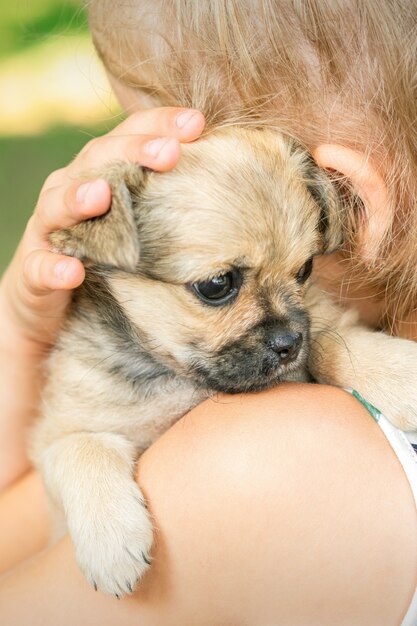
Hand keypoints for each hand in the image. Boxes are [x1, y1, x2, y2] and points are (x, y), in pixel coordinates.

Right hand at [0, 108, 204, 349]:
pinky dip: (55, 268)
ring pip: (57, 205)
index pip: (127, 137)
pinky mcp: (35, 270)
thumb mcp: (134, 220)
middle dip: (131, 152)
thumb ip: (160, 197)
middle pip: (96, 161)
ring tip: (103, 195)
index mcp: (98, 173)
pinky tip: (73, 271)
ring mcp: (49, 230)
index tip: (197, 123)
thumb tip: (219, 181)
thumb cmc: (102, 251)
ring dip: (79, 197)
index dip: (158, 125)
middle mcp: (69, 191)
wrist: (48, 299)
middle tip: (169, 152)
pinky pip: (41, 267)